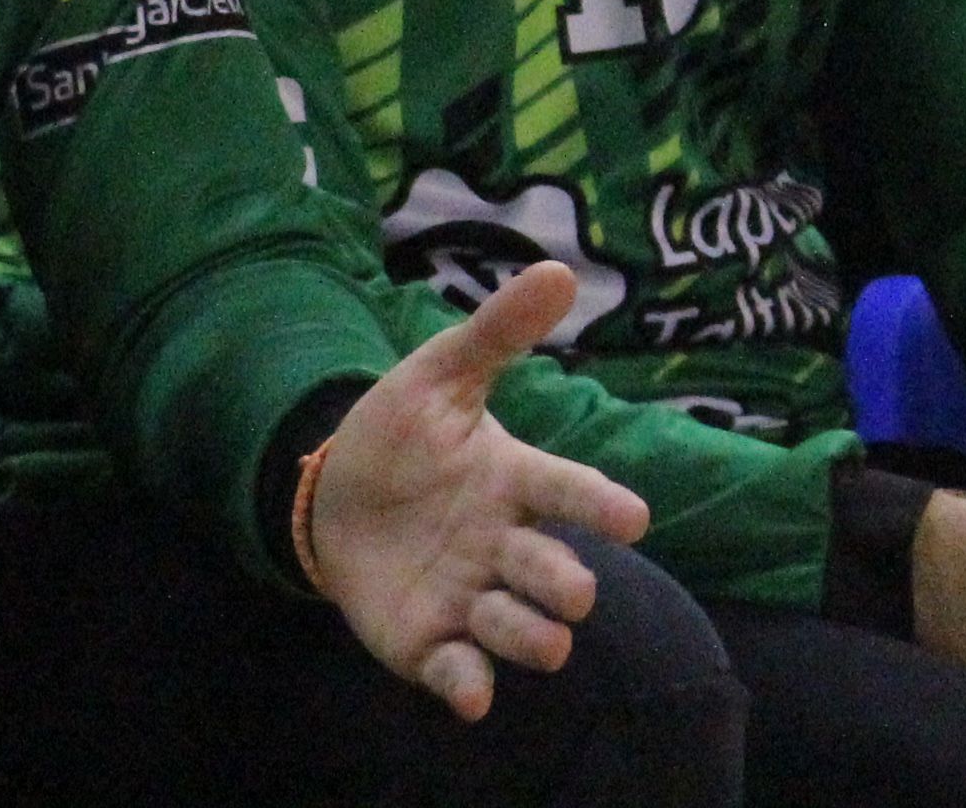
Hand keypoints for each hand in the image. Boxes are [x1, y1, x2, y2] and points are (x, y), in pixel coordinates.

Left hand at [306, 260, 657, 718]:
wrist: (330, 497)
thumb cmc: (398, 433)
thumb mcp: (439, 375)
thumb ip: (497, 333)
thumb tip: (558, 269)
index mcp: (514, 481)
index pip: (568, 491)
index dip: (600, 505)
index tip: (635, 518)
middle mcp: (503, 545)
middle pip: (549, 571)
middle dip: (565, 584)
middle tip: (574, 591)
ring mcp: (469, 597)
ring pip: (516, 629)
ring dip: (530, 638)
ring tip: (546, 644)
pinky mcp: (430, 643)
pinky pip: (457, 671)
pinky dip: (468, 686)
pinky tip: (473, 696)